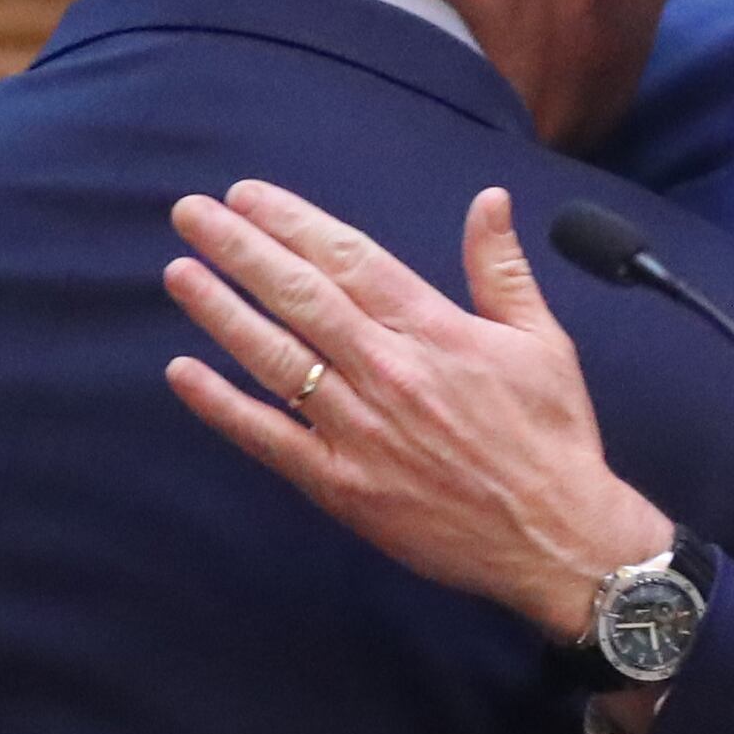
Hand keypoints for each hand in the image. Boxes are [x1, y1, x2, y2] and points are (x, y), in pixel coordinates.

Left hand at [163, 181, 674, 642]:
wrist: (555, 537)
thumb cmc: (551, 437)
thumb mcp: (541, 340)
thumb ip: (502, 269)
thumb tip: (488, 200)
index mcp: (434, 330)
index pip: (348, 258)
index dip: (292, 222)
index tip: (247, 195)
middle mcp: (387, 371)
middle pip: (299, 296)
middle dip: (239, 248)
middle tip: (191, 213)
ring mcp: (359, 430)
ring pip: (274, 357)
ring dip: (220, 312)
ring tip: (179, 273)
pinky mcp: (342, 485)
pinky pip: (269, 438)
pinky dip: (222, 406)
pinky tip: (183, 374)